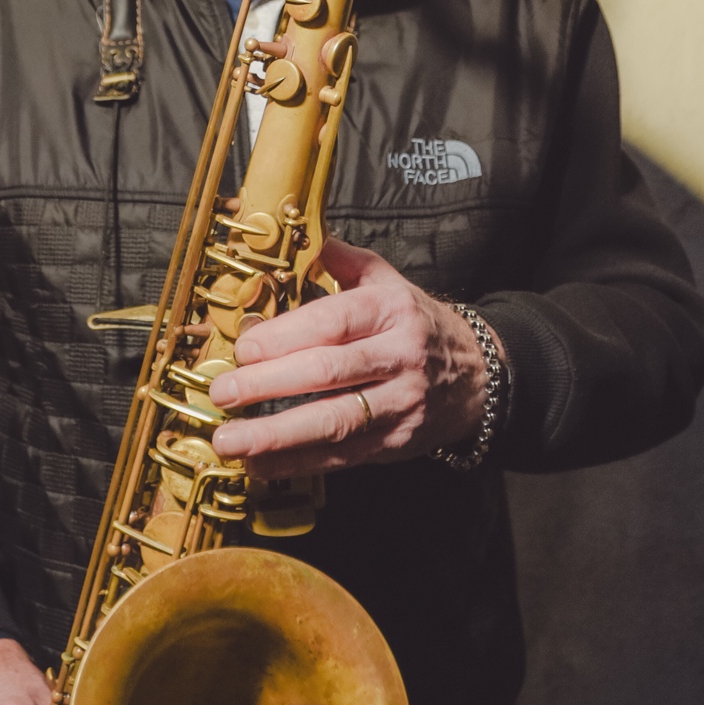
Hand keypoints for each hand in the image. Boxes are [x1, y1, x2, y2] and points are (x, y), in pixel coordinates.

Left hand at [208, 237, 497, 475]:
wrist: (479, 377)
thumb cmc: (419, 326)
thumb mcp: (391, 283)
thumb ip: (346, 262)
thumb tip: (304, 239)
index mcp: (391, 310)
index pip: (333, 322)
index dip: (284, 336)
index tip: (243, 349)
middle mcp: (399, 356)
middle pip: (328, 372)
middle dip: (269, 385)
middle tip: (224, 392)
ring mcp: (400, 403)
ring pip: (334, 421)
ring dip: (276, 436)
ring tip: (231, 440)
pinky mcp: (397, 442)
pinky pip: (342, 456)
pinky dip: (297, 463)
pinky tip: (260, 465)